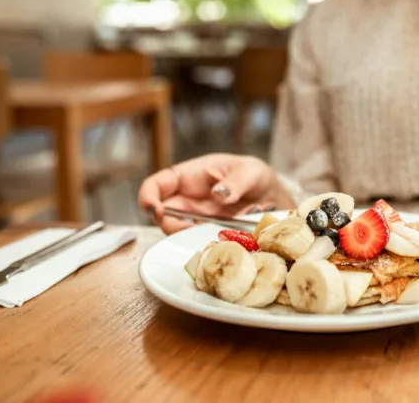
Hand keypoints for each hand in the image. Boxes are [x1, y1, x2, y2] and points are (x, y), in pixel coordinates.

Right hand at [138, 154, 293, 233]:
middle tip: (189, 229)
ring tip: (214, 231)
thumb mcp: (250, 172)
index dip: (147, 197)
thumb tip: (218, 194)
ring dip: (189, 237)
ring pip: (177, 233)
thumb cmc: (254, 176)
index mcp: (189, 177)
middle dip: (168, 225)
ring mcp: (195, 219)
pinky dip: (204, 244)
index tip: (154, 209)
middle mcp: (187, 200)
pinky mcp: (207, 235)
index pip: (156, 185)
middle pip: (161, 215)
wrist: (271, 196)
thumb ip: (236, 182)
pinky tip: (222, 241)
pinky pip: (196, 242)